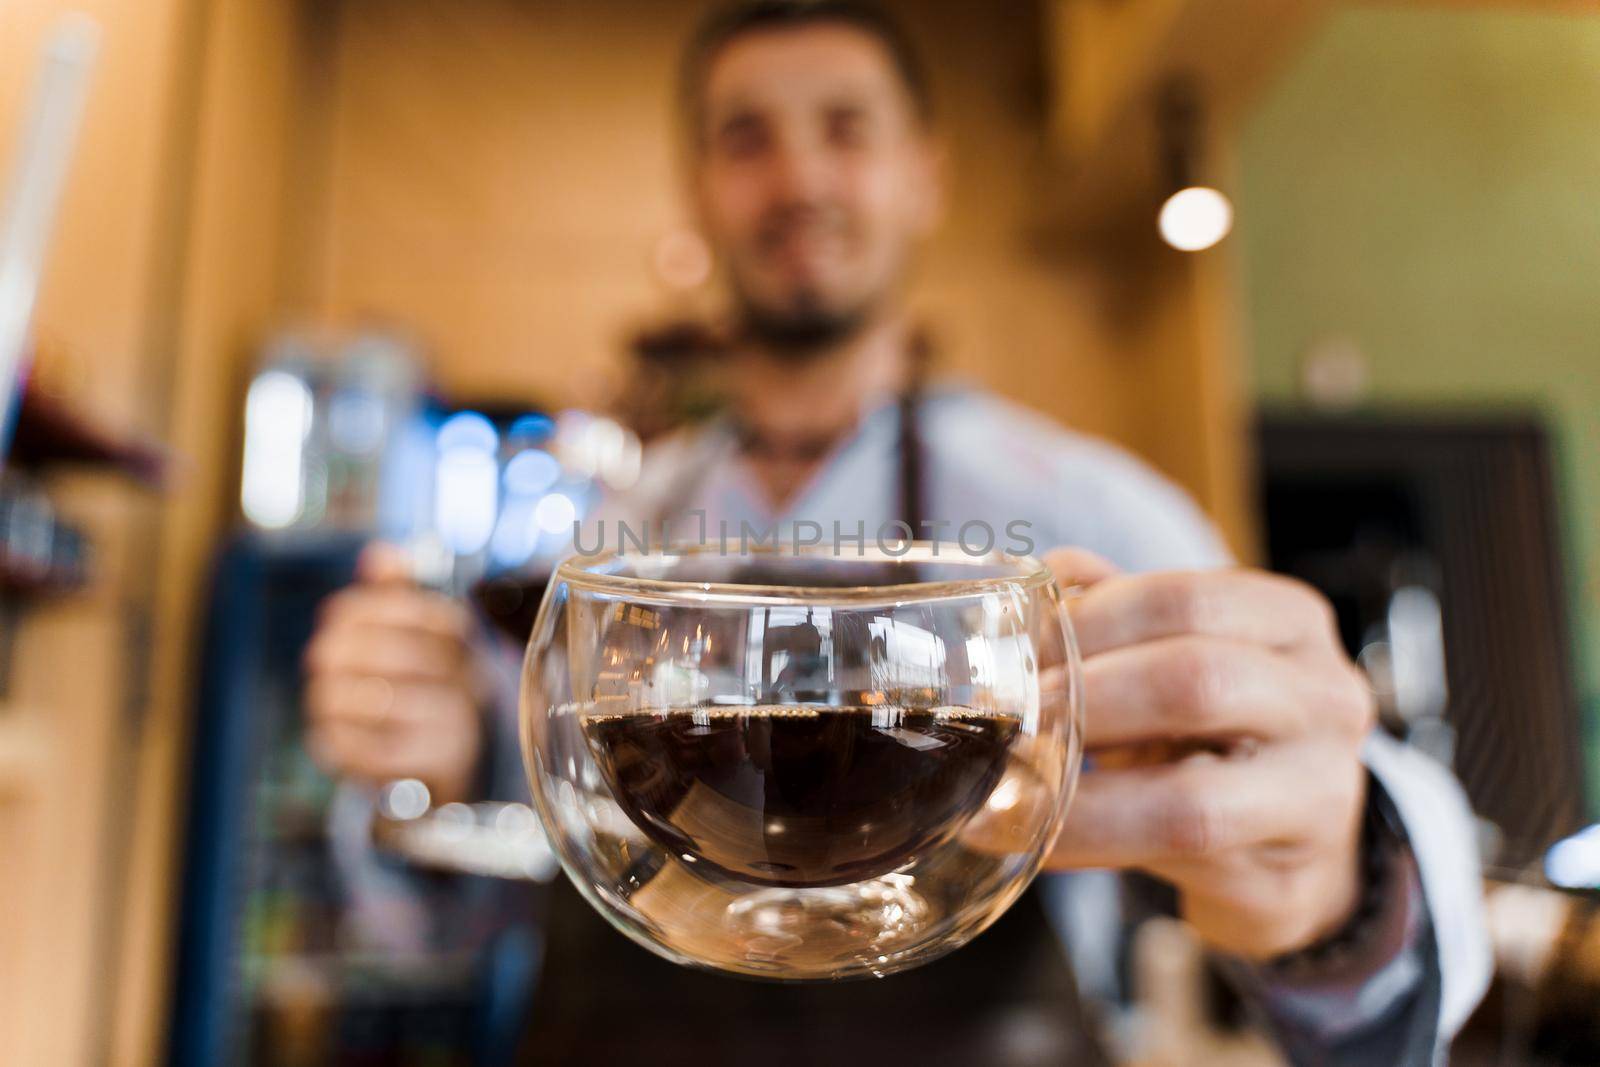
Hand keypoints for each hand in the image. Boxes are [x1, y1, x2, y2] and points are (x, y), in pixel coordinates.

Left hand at [303, 543, 488, 804]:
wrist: (449, 774)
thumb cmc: (421, 696)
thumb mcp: (413, 641)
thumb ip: (396, 597)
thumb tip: (380, 554)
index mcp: (464, 641)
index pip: (410, 608)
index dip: (358, 609)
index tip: (332, 619)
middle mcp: (471, 681)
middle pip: (392, 652)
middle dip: (341, 653)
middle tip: (318, 659)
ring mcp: (459, 729)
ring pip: (377, 702)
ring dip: (333, 699)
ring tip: (325, 699)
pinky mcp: (437, 772)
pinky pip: (371, 751)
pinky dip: (339, 742)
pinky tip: (333, 734)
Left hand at [1043, 548, 1375, 959]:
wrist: (1294, 845)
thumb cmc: (1217, 732)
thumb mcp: (1178, 655)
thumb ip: (1115, 611)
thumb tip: (1040, 577)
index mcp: (1289, 623)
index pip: (1182, 599)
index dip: (1088, 624)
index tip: (1022, 652)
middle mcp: (1324, 701)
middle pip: (1194, 682)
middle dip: (1082, 701)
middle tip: (1013, 718)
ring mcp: (1319, 797)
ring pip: (1190, 801)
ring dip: (1078, 796)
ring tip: (1006, 789)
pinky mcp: (1286, 882)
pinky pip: (1173, 868)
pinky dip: (1090, 847)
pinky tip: (1034, 839)